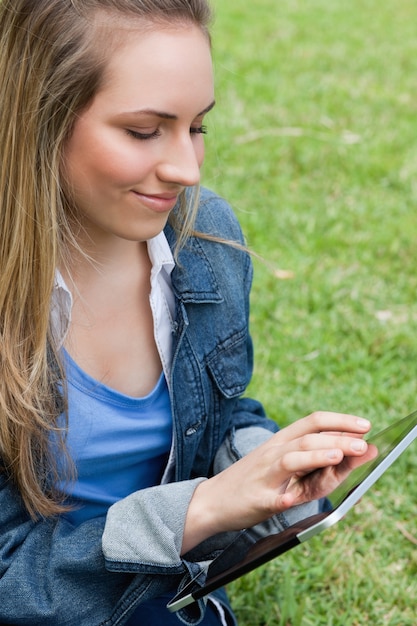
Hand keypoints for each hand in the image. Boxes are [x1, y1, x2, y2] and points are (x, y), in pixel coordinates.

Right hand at [182, 412, 376, 552]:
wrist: (214, 500)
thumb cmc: (257, 483)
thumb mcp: (289, 468)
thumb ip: (322, 462)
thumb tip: (360, 453)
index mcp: (282, 441)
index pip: (314, 421)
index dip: (341, 421)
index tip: (365, 425)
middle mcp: (273, 452)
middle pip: (307, 438)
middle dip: (337, 439)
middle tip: (362, 444)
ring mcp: (263, 475)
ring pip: (290, 459)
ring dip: (314, 457)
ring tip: (336, 457)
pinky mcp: (256, 499)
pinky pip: (269, 497)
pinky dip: (280, 497)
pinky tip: (289, 499)